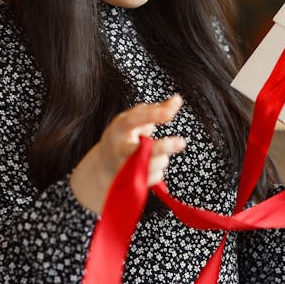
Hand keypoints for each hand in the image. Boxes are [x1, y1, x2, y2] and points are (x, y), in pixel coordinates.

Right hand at [70, 95, 185, 212]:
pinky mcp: (130, 184)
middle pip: (141, 150)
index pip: (135, 118)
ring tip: (154, 154)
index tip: (170, 113)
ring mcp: (123, 168)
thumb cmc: (124, 137)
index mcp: (119, 127)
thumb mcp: (135, 120)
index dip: (153, 115)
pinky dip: (156, 170)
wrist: (103, 166)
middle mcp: (118, 148)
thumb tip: (178, 99)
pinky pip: (154, 177)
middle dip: (162, 148)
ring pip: (154, 164)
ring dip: (161, 158)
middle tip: (182, 142)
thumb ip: (156, 110)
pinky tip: (147, 166)